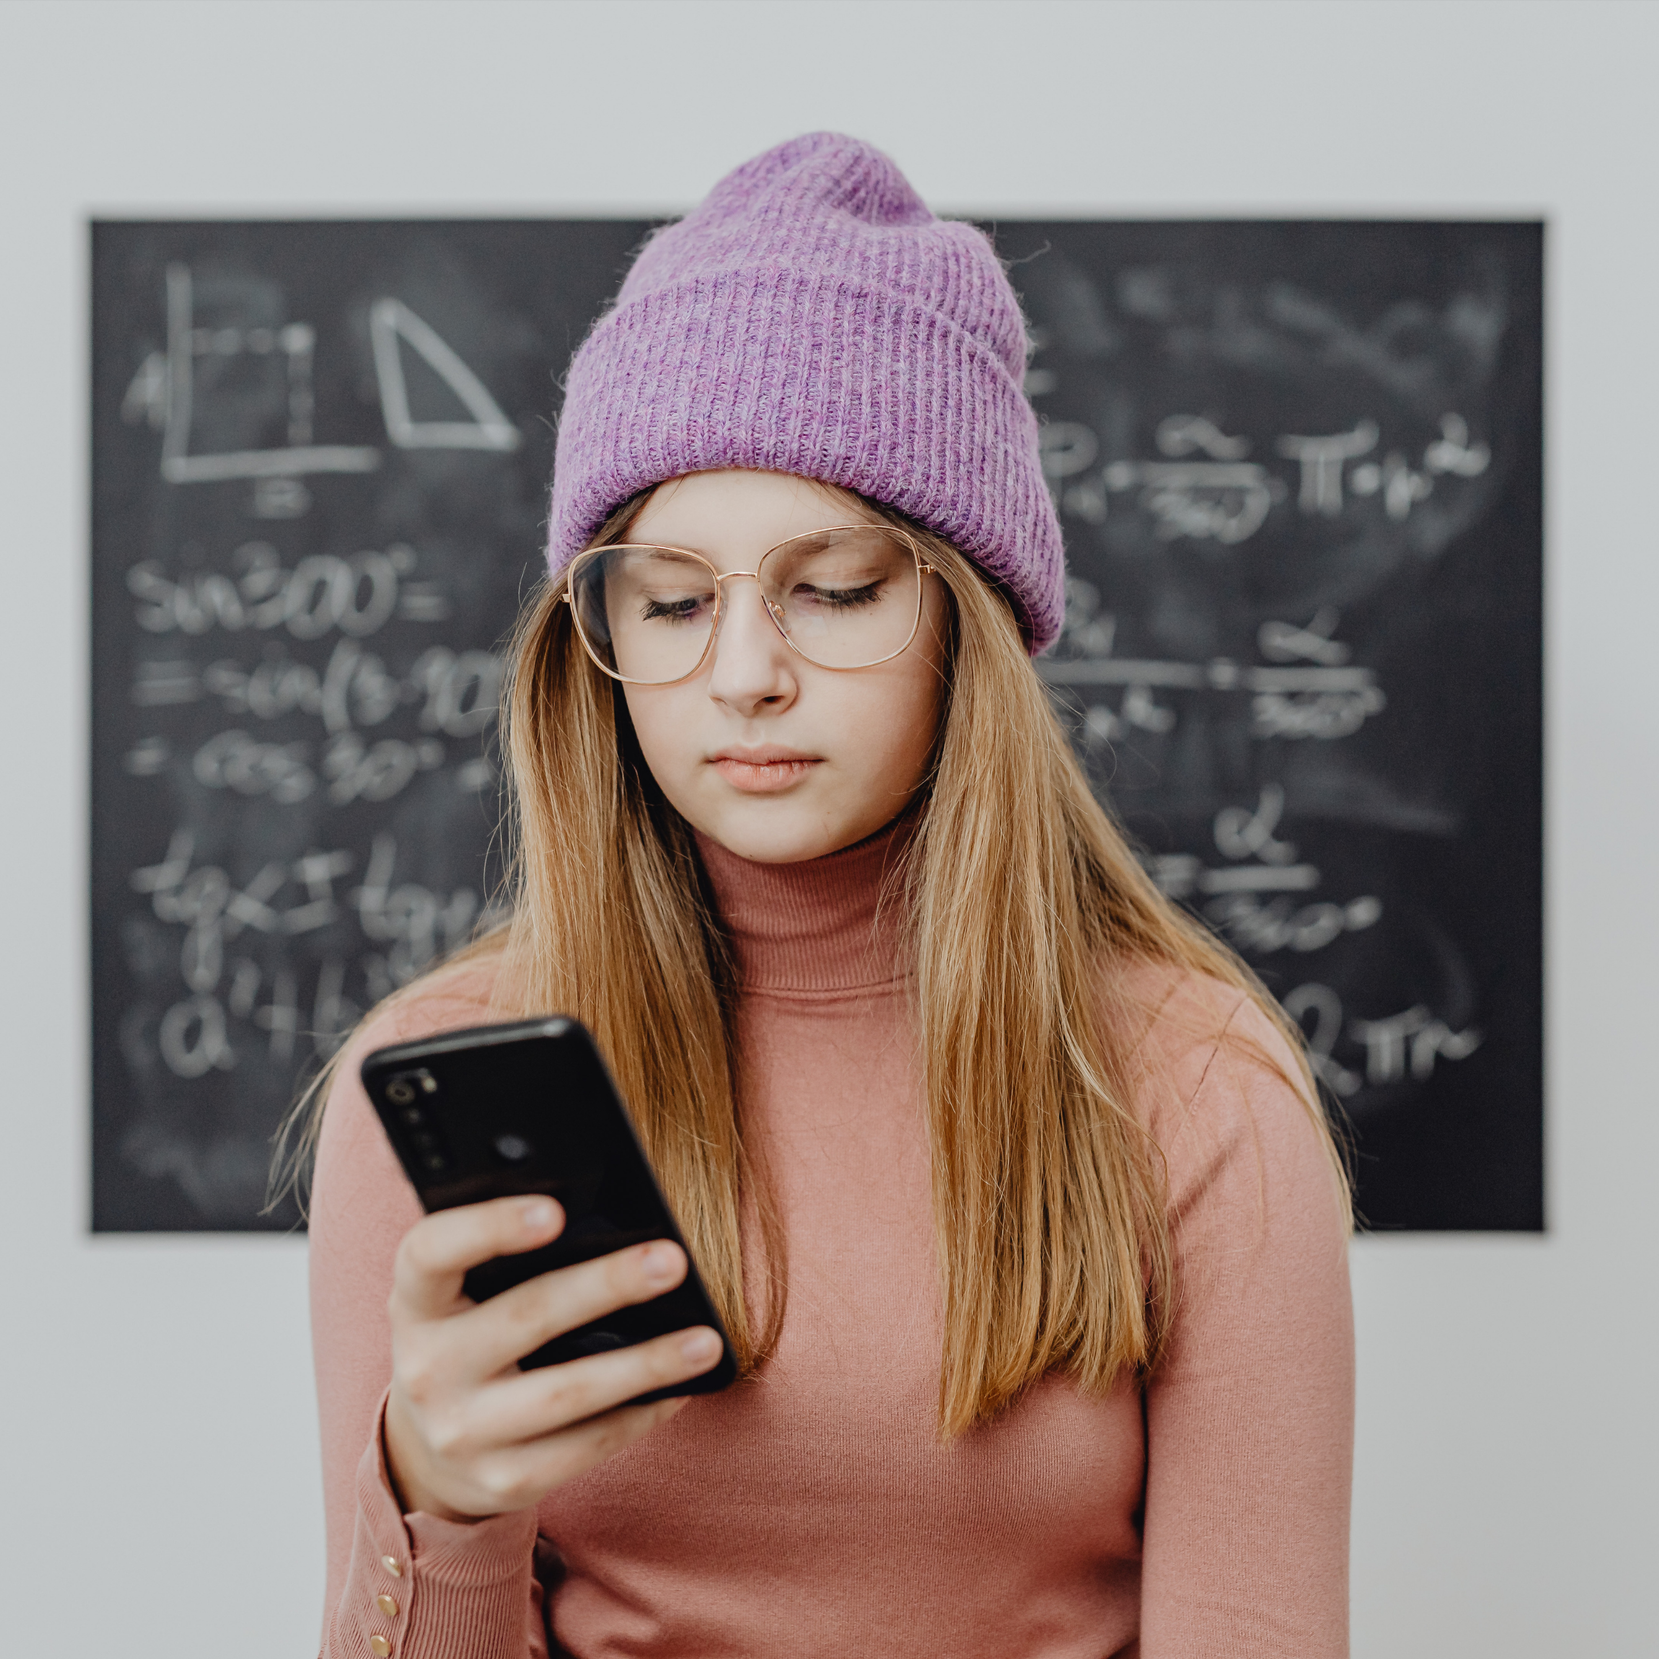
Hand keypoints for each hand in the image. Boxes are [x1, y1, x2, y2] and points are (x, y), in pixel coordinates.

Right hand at [382, 1194, 721, 1521]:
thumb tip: (612, 1219)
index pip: (432, 1253)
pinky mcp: (502, 1481)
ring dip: (644, 1364)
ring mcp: (461, 1432)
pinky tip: (677, 1389)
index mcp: (415, 1302)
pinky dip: (637, 1415)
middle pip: (525, 1317)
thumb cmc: (470, 1337)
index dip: (489, 1227)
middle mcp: (426, 1368)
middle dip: (606, 1286)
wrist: (429, 1451)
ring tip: (705, 1340)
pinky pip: (583, 1448)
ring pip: (565, 1393)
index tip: (556, 1210)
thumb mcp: (464, 1294)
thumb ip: (509, 1257)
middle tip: (671, 1260)